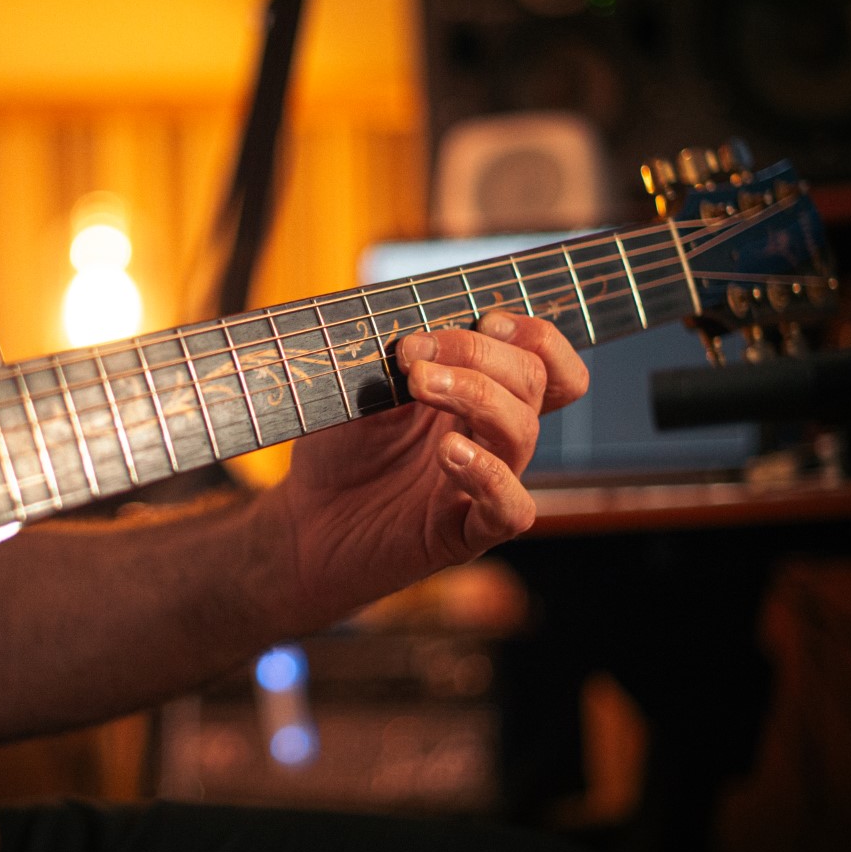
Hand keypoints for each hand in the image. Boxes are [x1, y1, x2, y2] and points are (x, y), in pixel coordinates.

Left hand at [256, 312, 587, 620]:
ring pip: (523, 432)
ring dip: (476, 394)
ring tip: (420, 386)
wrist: (305, 521)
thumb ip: (402, 357)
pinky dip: (490, 475)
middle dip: (477, 353)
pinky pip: (512, 509)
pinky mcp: (466, 533)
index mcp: (479, 397)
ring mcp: (484, 486)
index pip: (545, 361)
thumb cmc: (338, 451)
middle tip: (411, 355)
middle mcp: (491, 439)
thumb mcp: (363, 388)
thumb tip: (420, 325)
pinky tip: (449, 452)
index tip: (483, 318)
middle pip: (533, 382)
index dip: (534, 335)